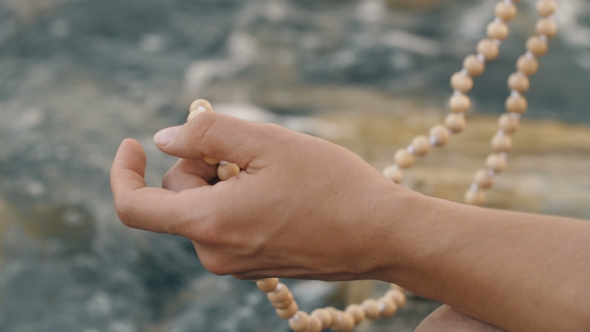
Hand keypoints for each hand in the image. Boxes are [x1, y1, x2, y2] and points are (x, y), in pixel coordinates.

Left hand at [110, 111, 416, 280]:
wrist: (382, 235)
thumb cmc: (332, 185)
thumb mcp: (268, 142)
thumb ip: (206, 133)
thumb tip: (164, 140)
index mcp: (210, 224)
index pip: (133, 207)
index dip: (124, 172)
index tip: (135, 143)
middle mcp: (216, 254)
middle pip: (178, 197)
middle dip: (200, 164)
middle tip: (248, 150)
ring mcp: (235, 265)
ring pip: (204, 209)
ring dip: (223, 181)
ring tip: (272, 173)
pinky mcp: (254, 266)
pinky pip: (226, 225)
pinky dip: (237, 199)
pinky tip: (280, 192)